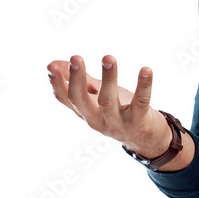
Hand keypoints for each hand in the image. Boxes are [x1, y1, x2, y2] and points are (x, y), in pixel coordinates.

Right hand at [46, 54, 170, 157]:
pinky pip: (140, 102)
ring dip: (108, 78)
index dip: (57, 84)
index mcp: (85, 112)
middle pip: (81, 101)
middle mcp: (97, 119)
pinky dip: (143, 85)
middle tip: (75, 57)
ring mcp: (118, 122)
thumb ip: (80, 81)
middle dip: (77, 79)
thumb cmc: (119, 112)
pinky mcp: (139, 121)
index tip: (51, 66)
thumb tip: (52, 63)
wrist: (147, 139)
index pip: (65, 99)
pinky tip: (146, 70)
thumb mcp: (97, 97)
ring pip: (109, 100)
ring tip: (108, 58)